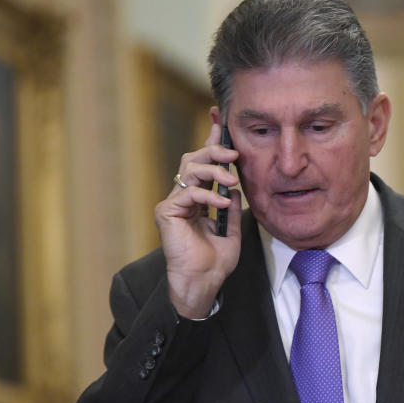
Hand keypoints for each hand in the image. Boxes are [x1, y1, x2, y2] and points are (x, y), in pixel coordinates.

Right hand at [155, 123, 241, 318]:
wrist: (203, 282)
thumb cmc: (216, 261)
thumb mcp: (233, 228)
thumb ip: (232, 204)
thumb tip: (237, 185)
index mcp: (197, 198)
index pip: (203, 163)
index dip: (211, 141)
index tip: (219, 120)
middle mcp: (182, 197)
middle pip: (193, 158)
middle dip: (213, 149)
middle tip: (233, 153)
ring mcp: (173, 203)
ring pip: (189, 168)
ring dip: (213, 169)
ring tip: (231, 180)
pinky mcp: (166, 212)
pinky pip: (188, 192)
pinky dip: (208, 195)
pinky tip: (221, 203)